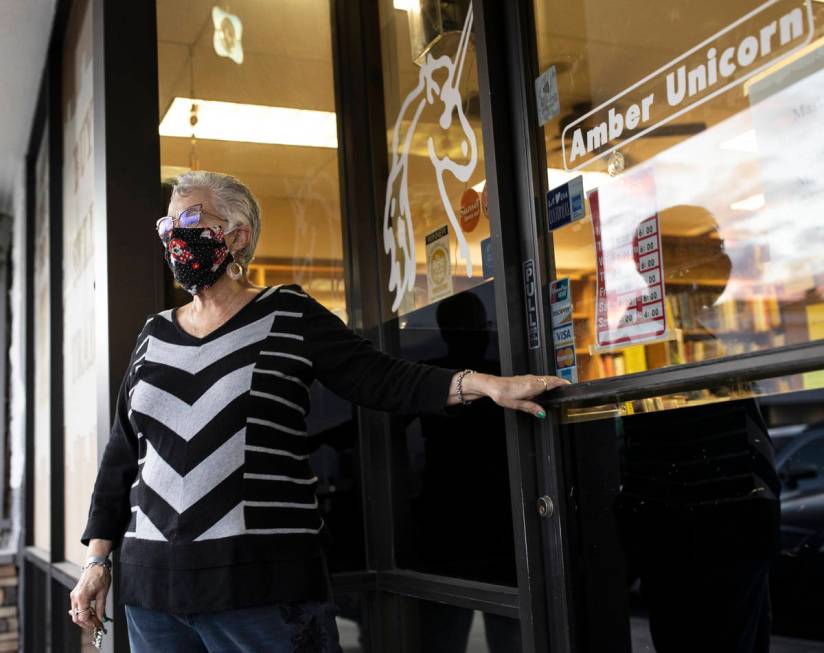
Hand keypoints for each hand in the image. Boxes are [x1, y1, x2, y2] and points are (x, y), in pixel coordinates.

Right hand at [69, 565, 109, 631]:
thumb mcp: (103, 593)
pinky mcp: (74, 595)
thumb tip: (100, 619)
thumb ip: (101, 608)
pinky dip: (83, 612)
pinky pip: (76, 608)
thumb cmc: (100, 576)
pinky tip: (91, 612)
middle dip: (86, 623)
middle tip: (97, 624)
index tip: (98, 625)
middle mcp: (74, 598)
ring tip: (96, 618)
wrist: (95, 564)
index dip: (90, 623)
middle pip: (76, 618)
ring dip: (85, 618)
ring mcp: (73, 596)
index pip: (83, 617)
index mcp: (81, 598)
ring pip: (75, 614)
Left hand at [454, 372, 568, 417]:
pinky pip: (539, 378)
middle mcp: (532, 380)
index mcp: (533, 386)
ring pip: (544, 378)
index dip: (561, 382)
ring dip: (552, 381)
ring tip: (559, 386)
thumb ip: (532, 408)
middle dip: (559, 381)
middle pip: (550, 379)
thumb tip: (542, 413)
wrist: (491, 385)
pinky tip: (544, 387)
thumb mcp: (518, 404)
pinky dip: (545, 381)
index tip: (569, 384)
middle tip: (567, 386)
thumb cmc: (502, 394)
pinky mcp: (524, 378)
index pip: (551, 382)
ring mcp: (528, 378)